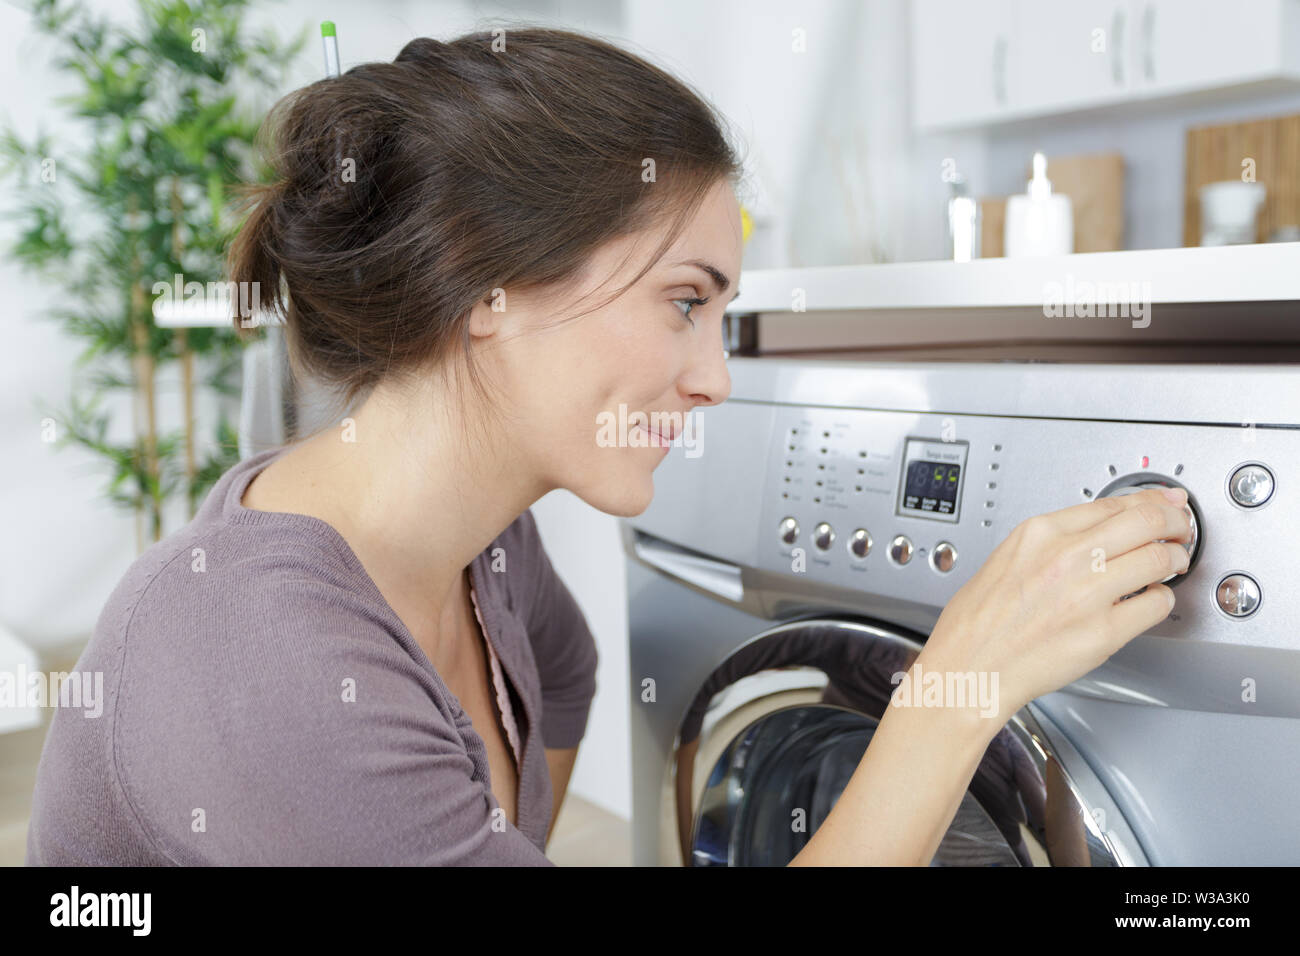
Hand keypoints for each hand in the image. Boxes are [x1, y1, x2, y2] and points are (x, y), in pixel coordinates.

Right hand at [917, 486, 1192, 727]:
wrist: (969, 668)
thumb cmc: (978, 623)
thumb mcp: (1007, 558)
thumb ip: (1050, 542)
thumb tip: (1096, 531)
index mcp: (1038, 533)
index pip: (1112, 503)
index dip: (1150, 500)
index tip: (1165, 502)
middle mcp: (1066, 557)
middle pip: (1145, 522)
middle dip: (1174, 522)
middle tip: (1181, 528)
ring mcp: (1088, 594)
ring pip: (1159, 559)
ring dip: (1174, 559)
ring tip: (1172, 563)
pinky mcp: (1104, 632)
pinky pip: (1156, 605)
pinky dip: (1162, 600)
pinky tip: (1151, 600)